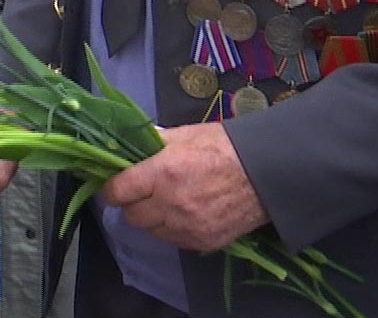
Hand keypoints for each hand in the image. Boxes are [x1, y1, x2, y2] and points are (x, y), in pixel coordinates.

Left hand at [99, 123, 265, 251]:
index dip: (111, 188)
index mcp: (162, 173)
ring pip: (150, 231)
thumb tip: (126, 146)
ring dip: (152, 218)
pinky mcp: (202, 242)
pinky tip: (184, 213)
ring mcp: (187, 227)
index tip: (114, 184)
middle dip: (132, 203)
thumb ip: (152, 143)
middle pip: (131, 215)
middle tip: (143, 192)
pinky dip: (172, 229)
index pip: (117, 191)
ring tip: (166, 202)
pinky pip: (173, 240)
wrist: (266, 173)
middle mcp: (170, 204)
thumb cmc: (224, 147)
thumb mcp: (185, 134)